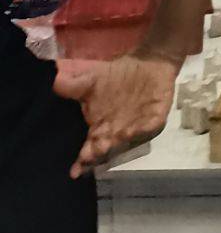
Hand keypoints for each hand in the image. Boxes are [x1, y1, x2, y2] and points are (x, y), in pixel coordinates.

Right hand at [52, 50, 183, 176]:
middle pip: (107, 150)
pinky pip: (150, 127)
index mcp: (99, 130)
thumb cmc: (116, 76)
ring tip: (112, 141)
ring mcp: (137, 127)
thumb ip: (73, 84)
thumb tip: (53, 80)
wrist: (148, 63)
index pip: (88, 151)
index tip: (74, 170)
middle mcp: (117, 134)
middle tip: (93, 154)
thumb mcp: (92, 78)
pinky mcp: (155, 118)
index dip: (82, 161)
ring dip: (120, 143)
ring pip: (127, 141)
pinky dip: (142, 130)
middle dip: (100, 153)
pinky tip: (132, 130)